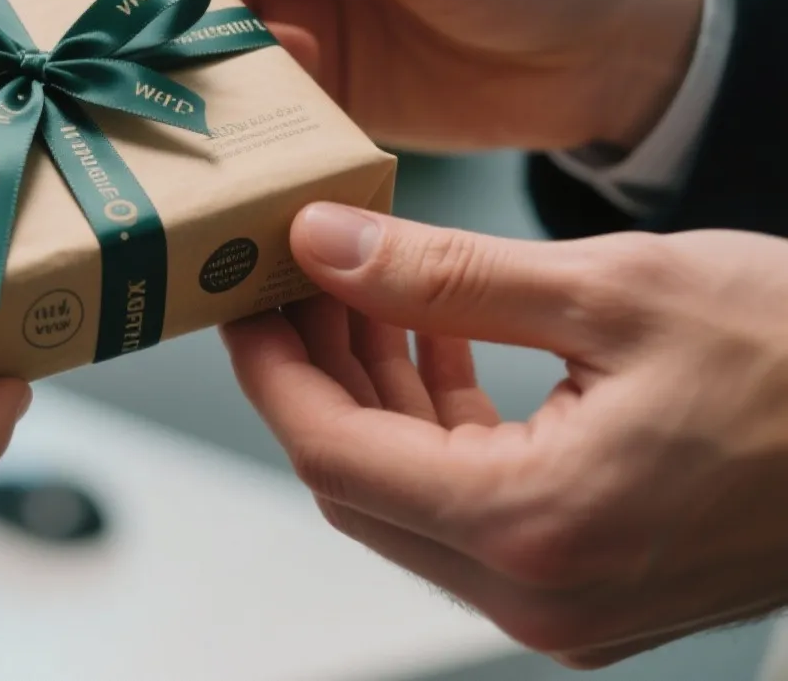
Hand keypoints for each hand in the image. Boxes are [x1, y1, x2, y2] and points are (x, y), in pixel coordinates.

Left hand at [223, 203, 787, 666]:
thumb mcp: (611, 289)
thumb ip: (444, 276)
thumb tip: (322, 247)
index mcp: (533, 529)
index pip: (330, 452)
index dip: (270, 366)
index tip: (241, 292)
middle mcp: (539, 595)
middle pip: (358, 481)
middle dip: (313, 375)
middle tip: (293, 278)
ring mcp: (570, 605)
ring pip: (410, 495)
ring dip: (373, 395)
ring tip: (359, 290)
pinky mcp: (596, 586)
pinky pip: (473, 507)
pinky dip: (439, 427)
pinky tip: (433, 341)